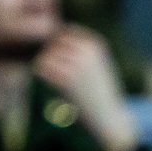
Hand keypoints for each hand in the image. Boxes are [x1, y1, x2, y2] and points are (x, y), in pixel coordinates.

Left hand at [33, 25, 139, 150]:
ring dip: (46, 67)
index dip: (60, 47)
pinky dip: (43, 75)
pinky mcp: (67, 79)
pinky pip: (42, 67)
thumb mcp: (98, 64)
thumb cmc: (101, 93)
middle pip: (54, 43)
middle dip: (52, 56)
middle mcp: (87, 51)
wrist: (109, 118)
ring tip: (56, 80)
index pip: (66, 32)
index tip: (64, 63)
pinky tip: (53, 85)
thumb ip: (81, 49)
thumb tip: (54, 36)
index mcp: (95, 44)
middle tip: (58, 74)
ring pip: (47, 55)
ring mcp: (77, 64)